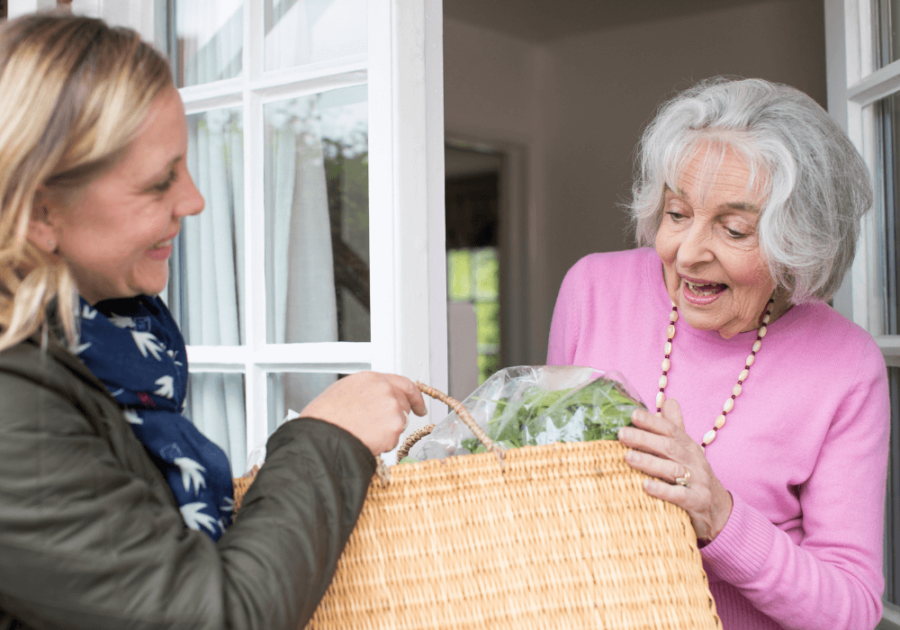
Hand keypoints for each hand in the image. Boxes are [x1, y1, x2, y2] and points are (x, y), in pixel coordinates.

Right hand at [299, 371, 427, 455]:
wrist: (322, 437)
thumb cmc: (324, 418)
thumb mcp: (343, 391)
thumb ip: (366, 391)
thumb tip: (373, 399)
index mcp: (372, 379)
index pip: (403, 383)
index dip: (414, 397)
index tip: (419, 406)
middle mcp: (386, 390)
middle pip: (403, 405)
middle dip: (395, 417)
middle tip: (381, 428)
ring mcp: (392, 408)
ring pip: (399, 423)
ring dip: (387, 431)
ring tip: (364, 433)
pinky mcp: (394, 427)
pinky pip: (394, 439)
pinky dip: (384, 444)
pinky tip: (366, 440)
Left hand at [617, 398, 732, 541]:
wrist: (719, 510)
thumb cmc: (695, 475)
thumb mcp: (687, 450)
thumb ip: (676, 427)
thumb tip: (669, 400)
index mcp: (689, 446)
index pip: (670, 430)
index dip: (652, 421)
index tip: (632, 415)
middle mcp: (694, 461)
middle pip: (669, 446)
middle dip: (644, 439)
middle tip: (621, 434)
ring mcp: (698, 482)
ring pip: (673, 470)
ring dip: (650, 462)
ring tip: (627, 457)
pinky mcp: (698, 503)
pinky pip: (681, 496)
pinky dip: (663, 491)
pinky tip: (645, 486)